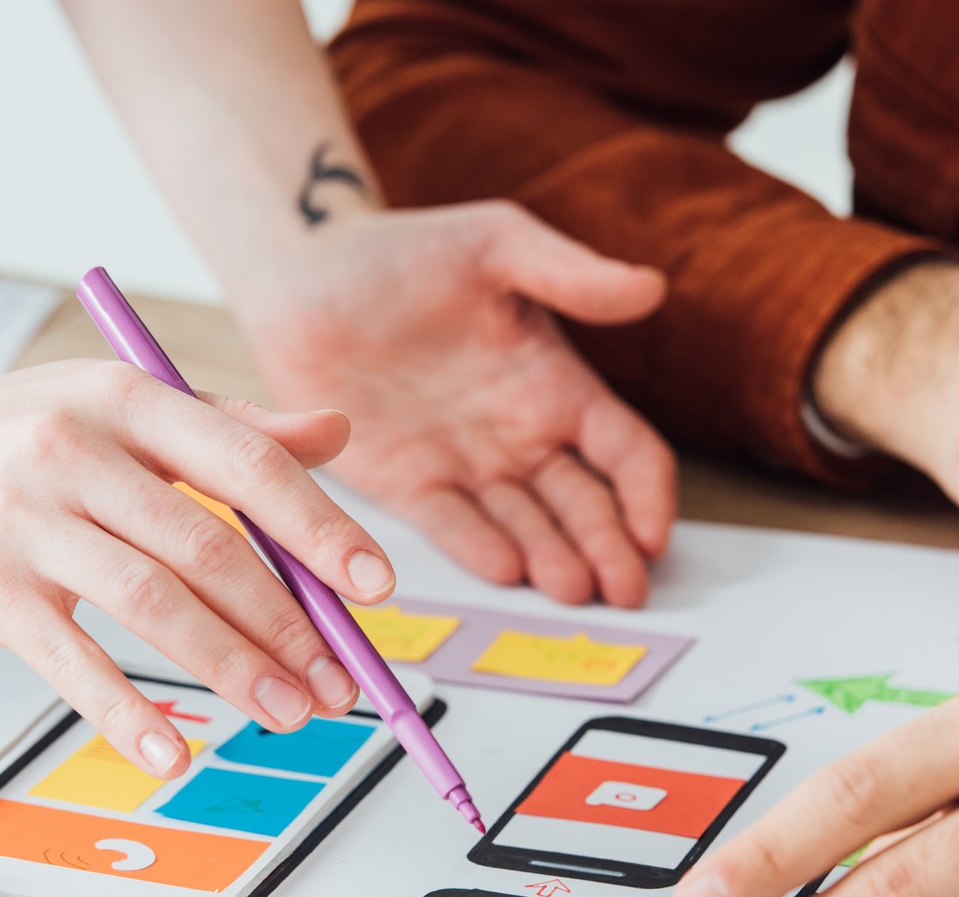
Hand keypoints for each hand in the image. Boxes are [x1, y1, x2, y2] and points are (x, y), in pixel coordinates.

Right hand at [0, 360, 396, 778]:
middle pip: (211, 548)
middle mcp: (78, 451)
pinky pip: (73, 662)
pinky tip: (178, 752)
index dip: (322, 529)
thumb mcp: (118, 405)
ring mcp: (27, 522)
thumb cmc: (9, 435)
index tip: (374, 589)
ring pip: (156, 605)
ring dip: (234, 670)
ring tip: (288, 713)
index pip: (248, 463)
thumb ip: (228, 426)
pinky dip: (129, 713)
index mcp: (129, 398)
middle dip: (289, 625)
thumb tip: (336, 433)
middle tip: (337, 681)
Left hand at [237, 201, 675, 607]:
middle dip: (608, 550)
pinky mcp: (410, 488)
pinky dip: (480, 549)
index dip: (647, 495)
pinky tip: (508, 570)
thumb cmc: (404, 252)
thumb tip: (650, 288)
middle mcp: (522, 438)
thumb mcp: (495, 244)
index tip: (654, 532)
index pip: (625, 453)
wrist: (303, 275)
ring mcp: (468, 468)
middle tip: (624, 590)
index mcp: (557, 386)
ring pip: (526, 528)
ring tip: (570, 587)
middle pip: (584, 507)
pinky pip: (452, 526)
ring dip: (553, 560)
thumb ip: (570, 273)